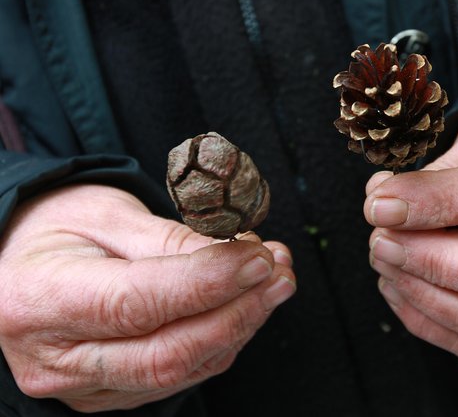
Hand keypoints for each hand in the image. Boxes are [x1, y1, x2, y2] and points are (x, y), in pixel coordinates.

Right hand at [0, 184, 294, 411]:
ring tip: (273, 281)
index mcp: (41, 298)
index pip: (138, 303)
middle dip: (238, 312)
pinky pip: (178, 374)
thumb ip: (171, 242)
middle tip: (279, 273)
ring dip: (239, 325)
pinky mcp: (108, 393)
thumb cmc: (58, 229)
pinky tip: (244, 305)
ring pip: (180, 369)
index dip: (208, 283)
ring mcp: (82, 385)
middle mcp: (56, 357)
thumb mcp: (107, 214)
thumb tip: (240, 259)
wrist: (22, 267)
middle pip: (166, 352)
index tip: (258, 260)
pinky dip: (220, 340)